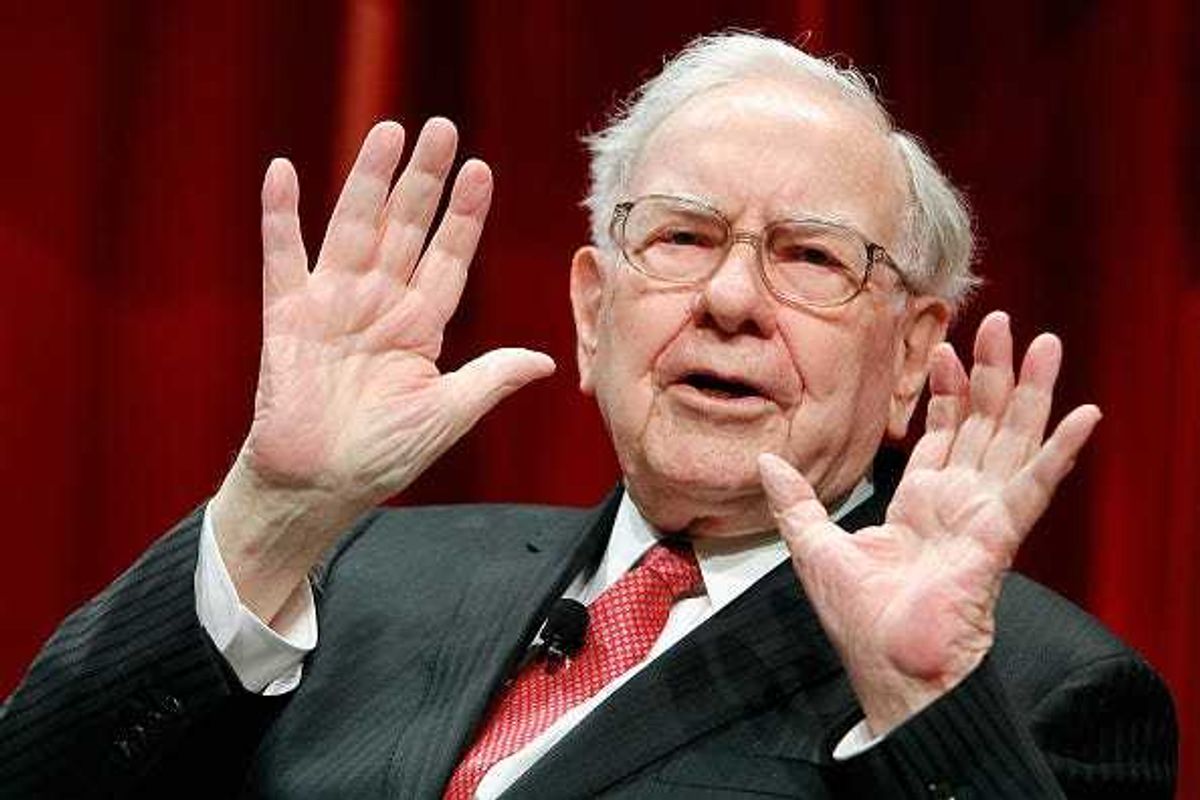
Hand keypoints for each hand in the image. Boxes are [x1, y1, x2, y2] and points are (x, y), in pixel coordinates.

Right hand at [212, 120, 554, 620]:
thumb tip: (546, 362)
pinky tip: (285, 172)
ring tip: (388, 132)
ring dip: (370, 179)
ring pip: (354, 227)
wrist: (319, 485)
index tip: (482, 172)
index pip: (449, 256)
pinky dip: (282, 217)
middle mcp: (379, 303)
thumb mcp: (448, 415)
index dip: (464, 216)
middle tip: (442, 129)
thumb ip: (490, 379)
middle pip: (406, 227)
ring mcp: (333, 304)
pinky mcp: (287, 317)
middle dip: (425, 179)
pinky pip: (283, 258)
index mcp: (420, 324)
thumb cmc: (383, 455)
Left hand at [758, 311, 1100, 735]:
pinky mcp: (998, 535)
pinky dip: (1059, 451)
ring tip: (1044, 342)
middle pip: (984, 425)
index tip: (945, 347)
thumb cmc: (860, 622)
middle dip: (993, 373)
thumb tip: (765, 460)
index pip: (943, 435)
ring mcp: (983, 516)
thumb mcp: (814, 548)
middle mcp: (959, 504)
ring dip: (1029, 392)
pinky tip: (1082, 414)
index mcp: (921, 505)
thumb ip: (795, 501)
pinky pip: (1035, 486)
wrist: (887, 667)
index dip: (947, 392)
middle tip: (1003, 322)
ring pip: (1013, 440)